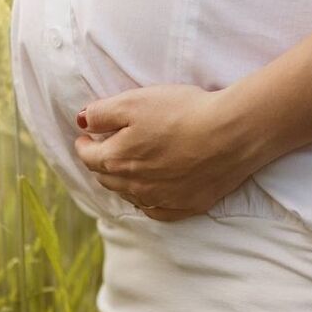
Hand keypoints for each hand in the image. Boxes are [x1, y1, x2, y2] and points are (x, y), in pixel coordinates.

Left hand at [73, 83, 260, 221]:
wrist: (230, 134)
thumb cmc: (182, 112)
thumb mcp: (135, 101)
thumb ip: (102, 112)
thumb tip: (82, 122)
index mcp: (117, 159)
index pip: (88, 156)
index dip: (84, 143)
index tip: (86, 135)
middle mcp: (134, 186)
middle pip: (107, 178)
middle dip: (102, 163)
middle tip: (104, 149)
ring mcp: (161, 200)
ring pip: (130, 195)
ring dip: (124, 182)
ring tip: (127, 168)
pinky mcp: (186, 206)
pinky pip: (157, 210)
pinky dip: (149, 201)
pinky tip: (151, 194)